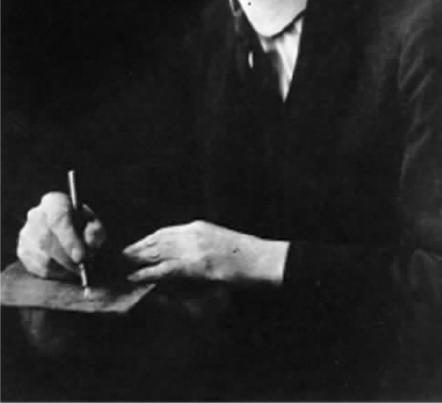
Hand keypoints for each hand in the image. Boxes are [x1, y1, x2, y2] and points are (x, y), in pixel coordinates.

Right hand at [17, 192, 105, 279]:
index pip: (58, 218)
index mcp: (54, 202)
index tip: (81, 257)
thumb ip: (95, 231)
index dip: (69, 239)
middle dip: (68, 257)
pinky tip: (65, 268)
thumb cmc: (82, 226)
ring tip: (76, 266)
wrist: (68, 230)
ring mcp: (26, 234)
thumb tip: (89, 241)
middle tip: (82, 266)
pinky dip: (55, 272)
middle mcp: (36, 215)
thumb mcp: (94, 224)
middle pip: (49, 240)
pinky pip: (39, 268)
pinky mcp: (23, 251)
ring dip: (63, 266)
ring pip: (44, 257)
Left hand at [123, 220, 287, 285]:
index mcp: (198, 226)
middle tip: (119, 255)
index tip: (134, 245)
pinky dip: (148, 272)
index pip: (165, 231)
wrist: (261, 259)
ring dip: (137, 258)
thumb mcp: (219, 241)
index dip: (147, 239)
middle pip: (157, 240)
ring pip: (158, 252)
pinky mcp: (197, 265)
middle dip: (138, 247)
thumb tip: (182, 255)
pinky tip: (135, 275)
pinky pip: (166, 268)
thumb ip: (199, 244)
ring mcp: (194, 248)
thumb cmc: (245, 255)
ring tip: (121, 264)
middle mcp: (192, 233)